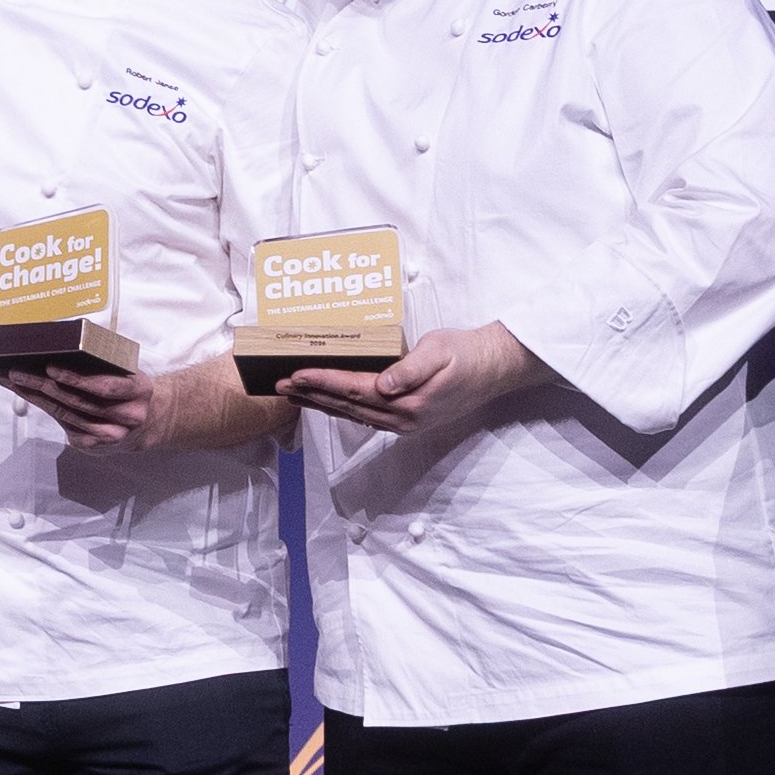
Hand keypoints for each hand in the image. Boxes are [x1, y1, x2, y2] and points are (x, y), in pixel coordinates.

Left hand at [6, 358, 162, 444]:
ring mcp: (110, 434)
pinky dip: (43, 408)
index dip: (77, 379)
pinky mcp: (93, 445)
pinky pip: (63, 425)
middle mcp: (127, 416)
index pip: (106, 387)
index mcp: (139, 391)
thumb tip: (60, 348)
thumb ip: (103, 365)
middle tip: (16, 371)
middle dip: (43, 386)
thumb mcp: (127, 371)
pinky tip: (26, 394)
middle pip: (78, 402)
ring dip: (35, 396)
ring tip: (12, 380)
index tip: (50, 368)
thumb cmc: (129, 387)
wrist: (147, 422)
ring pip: (66, 414)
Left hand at [296, 319, 551, 437]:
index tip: (295, 374)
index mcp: (408, 401)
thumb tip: (384, 386)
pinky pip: (365, 416)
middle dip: (311, 395)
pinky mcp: (407, 420)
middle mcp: (403, 418)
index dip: (323, 382)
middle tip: (278, 386)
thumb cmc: (467, 352)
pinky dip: (341, 407)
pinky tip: (326, 401)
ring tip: (293, 393)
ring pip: (353, 414)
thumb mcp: (440, 351)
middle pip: (347, 406)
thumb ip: (410, 370)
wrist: (496, 369)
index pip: (355, 390)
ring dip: (321, 403)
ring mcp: (405, 423)